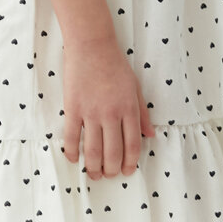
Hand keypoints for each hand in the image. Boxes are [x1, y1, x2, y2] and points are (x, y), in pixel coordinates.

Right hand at [61, 34, 155, 177]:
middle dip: (111, 170)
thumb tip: (150, 135)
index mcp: (129, 109)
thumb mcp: (136, 88)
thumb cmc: (115, 65)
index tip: (127, 172)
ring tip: (93, 174)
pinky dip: (72, 152)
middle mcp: (111, 114)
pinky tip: (73, 159)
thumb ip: (142, 113)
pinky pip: (72, 136)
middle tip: (108, 175)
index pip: (132, 145)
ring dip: (93, 167)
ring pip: (92, 150)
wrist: (92, 46)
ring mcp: (91, 112)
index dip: (130, 163)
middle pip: (112, 152)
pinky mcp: (73, 108)